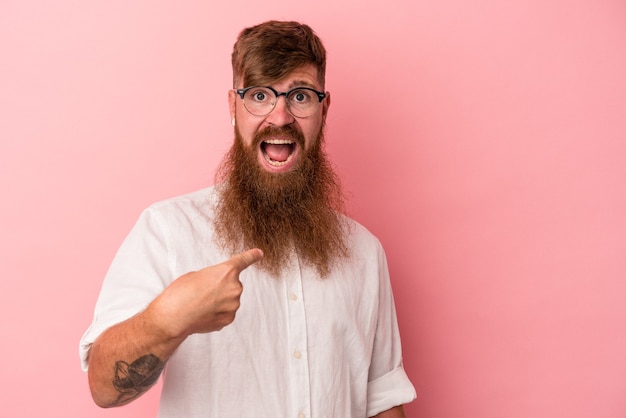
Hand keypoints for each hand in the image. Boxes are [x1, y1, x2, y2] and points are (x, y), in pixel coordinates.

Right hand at [147, 248, 263, 338]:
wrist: (173, 317)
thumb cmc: (180, 293)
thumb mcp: (196, 275)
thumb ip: (213, 277)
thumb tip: (218, 287)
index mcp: (226, 271)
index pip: (243, 261)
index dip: (252, 256)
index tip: (259, 253)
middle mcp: (234, 287)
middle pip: (233, 284)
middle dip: (222, 287)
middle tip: (203, 291)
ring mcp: (233, 305)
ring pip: (229, 300)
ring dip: (219, 301)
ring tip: (200, 304)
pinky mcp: (229, 319)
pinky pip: (226, 312)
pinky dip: (217, 313)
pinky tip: (203, 313)